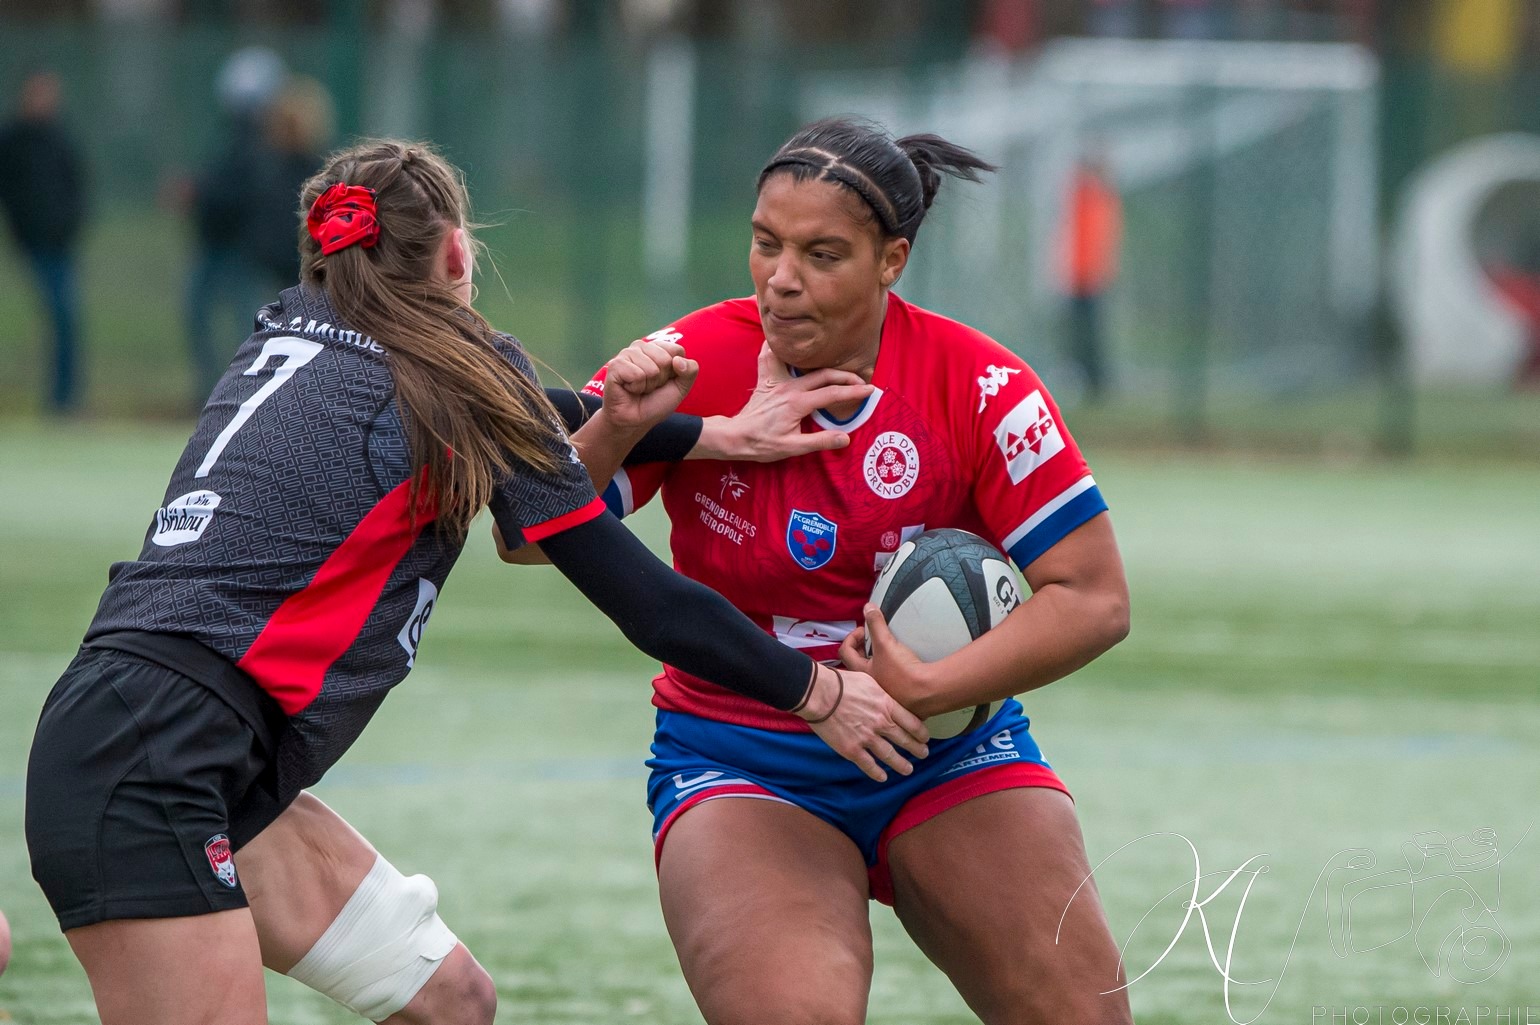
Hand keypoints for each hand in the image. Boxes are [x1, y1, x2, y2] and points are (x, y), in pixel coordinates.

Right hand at [602, 337, 698, 432]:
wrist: (635, 421)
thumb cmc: (656, 403)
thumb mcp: (681, 387)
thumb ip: (690, 371)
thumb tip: (677, 360)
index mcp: (657, 348)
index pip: (677, 350)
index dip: (675, 372)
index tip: (663, 381)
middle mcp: (641, 347)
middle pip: (665, 359)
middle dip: (661, 379)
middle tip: (649, 387)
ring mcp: (626, 354)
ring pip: (651, 369)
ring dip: (648, 385)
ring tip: (639, 389)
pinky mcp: (615, 365)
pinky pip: (637, 375)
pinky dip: (636, 388)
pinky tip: (628, 389)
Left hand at [694, 343, 874, 461]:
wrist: (735, 437)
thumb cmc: (762, 444)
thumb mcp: (792, 448)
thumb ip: (819, 441)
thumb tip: (845, 438)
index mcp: (798, 403)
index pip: (832, 394)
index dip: (854, 392)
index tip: (870, 390)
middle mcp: (789, 387)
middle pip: (823, 375)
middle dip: (845, 376)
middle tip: (861, 380)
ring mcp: (777, 382)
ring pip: (802, 363)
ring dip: (820, 360)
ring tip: (835, 358)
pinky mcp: (767, 381)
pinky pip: (772, 358)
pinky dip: (778, 347)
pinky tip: (782, 341)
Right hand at [797, 663, 928, 781]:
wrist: (819, 693)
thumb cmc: (841, 682)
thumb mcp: (869, 681)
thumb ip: (881, 695)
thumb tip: (887, 700)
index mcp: (886, 705)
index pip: (912, 722)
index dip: (921, 733)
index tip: (925, 738)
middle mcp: (881, 723)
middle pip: (905, 740)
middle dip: (917, 749)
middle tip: (923, 754)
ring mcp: (867, 738)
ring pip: (890, 756)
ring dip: (901, 764)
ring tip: (908, 769)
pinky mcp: (852, 749)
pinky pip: (868, 765)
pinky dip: (877, 773)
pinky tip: (883, 777)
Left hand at [838, 604, 933, 717]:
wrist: (926, 690)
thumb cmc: (902, 670)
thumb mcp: (886, 643)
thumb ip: (876, 624)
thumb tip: (868, 608)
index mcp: (861, 672)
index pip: (845, 651)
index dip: (852, 637)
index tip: (865, 631)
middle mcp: (869, 683)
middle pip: (857, 661)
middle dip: (862, 646)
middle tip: (873, 637)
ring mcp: (883, 689)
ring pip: (873, 668)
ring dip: (876, 656)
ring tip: (886, 647)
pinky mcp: (897, 691)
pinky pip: (887, 676)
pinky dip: (888, 666)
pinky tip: (900, 661)